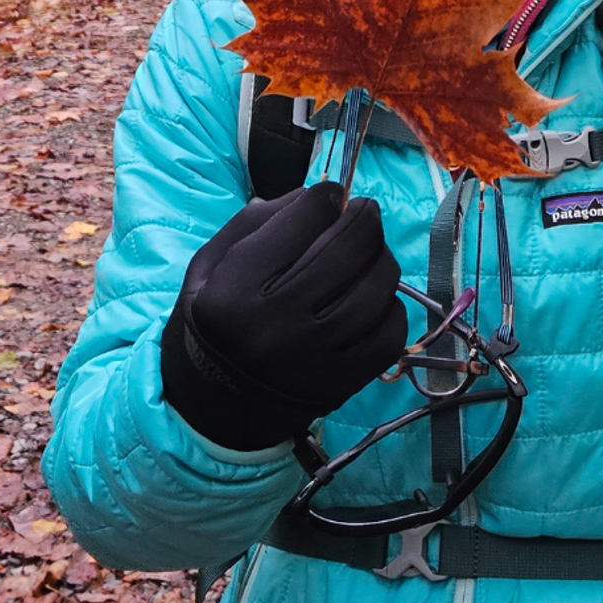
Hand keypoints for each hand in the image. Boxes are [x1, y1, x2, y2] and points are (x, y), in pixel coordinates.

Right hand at [161, 182, 406, 451]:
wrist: (216, 405)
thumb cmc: (216, 322)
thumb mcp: (211, 266)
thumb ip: (257, 222)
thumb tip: (319, 197)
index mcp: (235, 291)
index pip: (304, 219)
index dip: (326, 197)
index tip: (330, 197)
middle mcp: (277, 325)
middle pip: (348, 247)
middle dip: (364, 217)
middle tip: (363, 213)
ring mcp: (315, 358)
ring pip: (378, 286)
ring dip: (381, 259)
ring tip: (369, 255)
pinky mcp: (344, 383)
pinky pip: (391, 330)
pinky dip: (390, 305)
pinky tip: (372, 299)